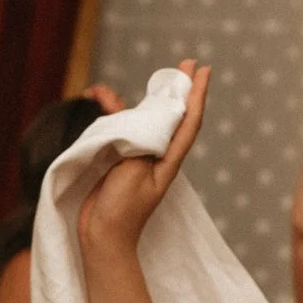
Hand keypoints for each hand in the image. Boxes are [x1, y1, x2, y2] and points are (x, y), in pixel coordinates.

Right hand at [77, 59, 208, 259]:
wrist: (103, 238)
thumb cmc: (123, 210)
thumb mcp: (137, 171)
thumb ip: (144, 142)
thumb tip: (148, 116)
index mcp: (168, 159)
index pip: (188, 120)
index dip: (197, 94)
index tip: (204, 70)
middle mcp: (156, 155)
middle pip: (170, 114)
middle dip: (178, 88)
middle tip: (187, 63)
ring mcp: (137, 158)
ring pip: (141, 119)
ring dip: (134, 99)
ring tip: (120, 86)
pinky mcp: (118, 162)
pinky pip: (118, 130)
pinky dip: (110, 115)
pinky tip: (98, 103)